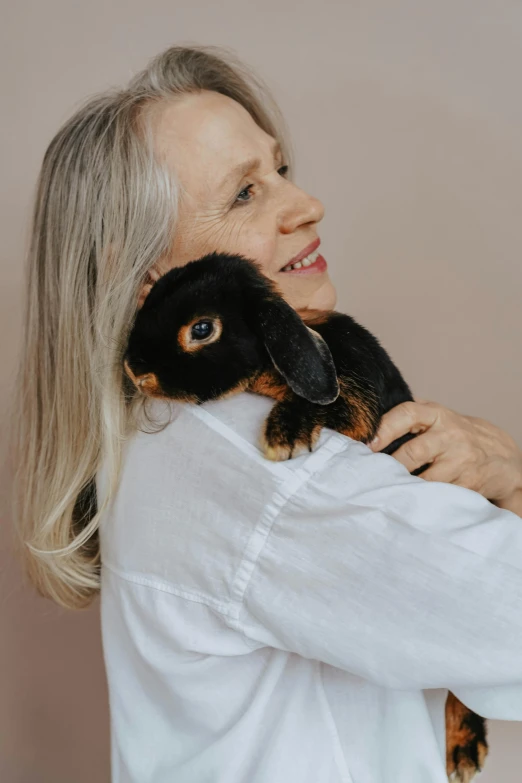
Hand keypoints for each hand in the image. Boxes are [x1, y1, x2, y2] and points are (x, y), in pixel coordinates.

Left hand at [370, 400, 521, 514]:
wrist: (500, 456)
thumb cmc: (456, 436)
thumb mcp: (438, 418)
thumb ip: (410, 418)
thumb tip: (368, 425)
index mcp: (437, 415)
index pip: (407, 414)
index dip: (385, 428)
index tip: (368, 444)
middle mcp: (450, 435)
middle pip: (413, 452)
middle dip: (391, 466)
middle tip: (372, 475)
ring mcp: (461, 460)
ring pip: (424, 479)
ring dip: (403, 486)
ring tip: (386, 490)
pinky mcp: (468, 483)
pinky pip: (437, 494)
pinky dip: (421, 499)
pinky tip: (410, 500)